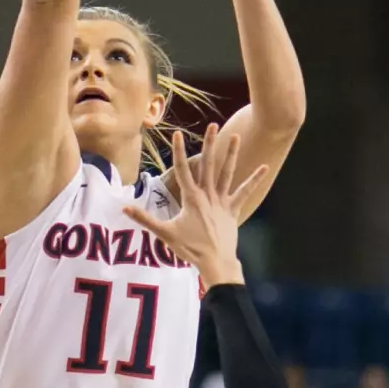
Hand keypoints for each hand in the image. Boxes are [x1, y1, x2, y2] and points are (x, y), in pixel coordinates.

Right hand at [123, 128, 269, 282]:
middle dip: (210, 144)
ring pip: (227, 173)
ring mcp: (222, 201)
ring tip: (236, 137)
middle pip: (208, 165)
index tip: (177, 133)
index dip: (178, 150)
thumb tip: (124, 208)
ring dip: (231, 155)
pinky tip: (264, 167)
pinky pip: (244, 192)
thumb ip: (144, 219)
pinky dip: (254, 180)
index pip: (182, 169)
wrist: (216, 262)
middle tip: (213, 125)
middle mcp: (208, 195)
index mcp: (191, 198)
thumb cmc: (190, 249)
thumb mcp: (164, 233)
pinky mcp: (233, 210)